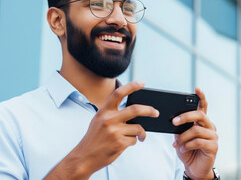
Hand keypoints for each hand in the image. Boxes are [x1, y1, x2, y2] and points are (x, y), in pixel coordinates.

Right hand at [44, 81, 158, 178]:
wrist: (84, 157)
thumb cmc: (94, 138)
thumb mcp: (99, 120)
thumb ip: (113, 113)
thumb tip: (135, 111)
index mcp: (104, 111)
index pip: (119, 93)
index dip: (132, 86)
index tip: (142, 83)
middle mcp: (109, 119)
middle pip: (136, 109)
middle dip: (149, 110)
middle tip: (156, 112)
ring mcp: (114, 131)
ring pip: (138, 128)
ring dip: (141, 133)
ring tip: (140, 136)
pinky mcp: (119, 143)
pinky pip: (134, 139)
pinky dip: (134, 141)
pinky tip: (126, 144)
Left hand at [172, 88, 217, 179]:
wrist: (194, 168)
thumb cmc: (188, 151)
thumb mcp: (181, 137)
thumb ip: (181, 128)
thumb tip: (175, 121)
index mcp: (203, 122)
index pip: (203, 107)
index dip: (201, 97)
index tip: (196, 88)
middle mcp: (210, 126)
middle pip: (199, 115)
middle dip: (185, 116)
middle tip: (174, 122)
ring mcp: (213, 136)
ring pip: (196, 130)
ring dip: (183, 137)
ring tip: (177, 144)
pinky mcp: (213, 146)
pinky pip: (198, 141)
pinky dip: (187, 145)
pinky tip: (183, 149)